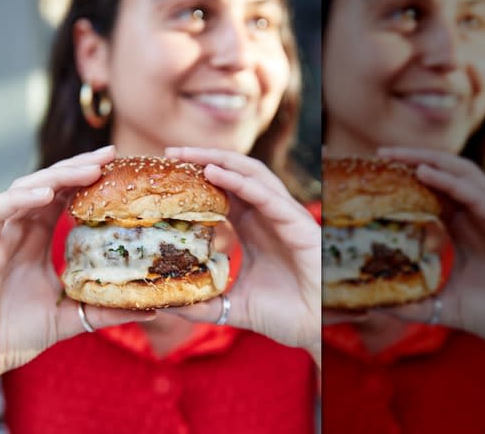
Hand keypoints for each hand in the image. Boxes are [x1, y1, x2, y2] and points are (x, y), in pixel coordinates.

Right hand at [0, 146, 155, 381]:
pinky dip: (18, 198)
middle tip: (109, 155)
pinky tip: (44, 193)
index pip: (64, 196)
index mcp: (38, 238)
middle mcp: (19, 230)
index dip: (86, 178)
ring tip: (86, 171)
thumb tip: (152, 308)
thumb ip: (107, 310)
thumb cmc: (23, 334)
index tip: (116, 166)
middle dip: (77, 166)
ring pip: (24, 189)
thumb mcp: (74, 317)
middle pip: (48, 183)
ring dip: (55, 176)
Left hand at [160, 147, 321, 364]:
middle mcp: (268, 216)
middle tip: (171, 152)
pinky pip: (266, 196)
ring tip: (188, 155)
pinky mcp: (299, 225)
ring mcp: (284, 217)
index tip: (169, 171)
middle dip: (203, 158)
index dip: (198, 177)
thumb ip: (203, 303)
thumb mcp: (232, 306)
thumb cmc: (285, 315)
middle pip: (235, 173)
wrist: (315, 331)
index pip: (224, 191)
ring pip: (252, 175)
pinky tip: (214, 173)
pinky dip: (239, 182)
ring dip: (219, 161)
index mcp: (253, 228)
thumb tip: (169, 305)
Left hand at [376, 147, 484, 362]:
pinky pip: (478, 196)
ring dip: (430, 161)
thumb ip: (412, 303)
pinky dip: (451, 182)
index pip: (434, 191)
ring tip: (398, 156)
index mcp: (463, 228)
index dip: (408, 179)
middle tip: (381, 153)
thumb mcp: (443, 306)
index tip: (378, 173)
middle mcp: (479, 216)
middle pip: (446, 174)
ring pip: (463, 175)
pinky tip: (425, 173)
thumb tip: (376, 304)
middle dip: (414, 159)